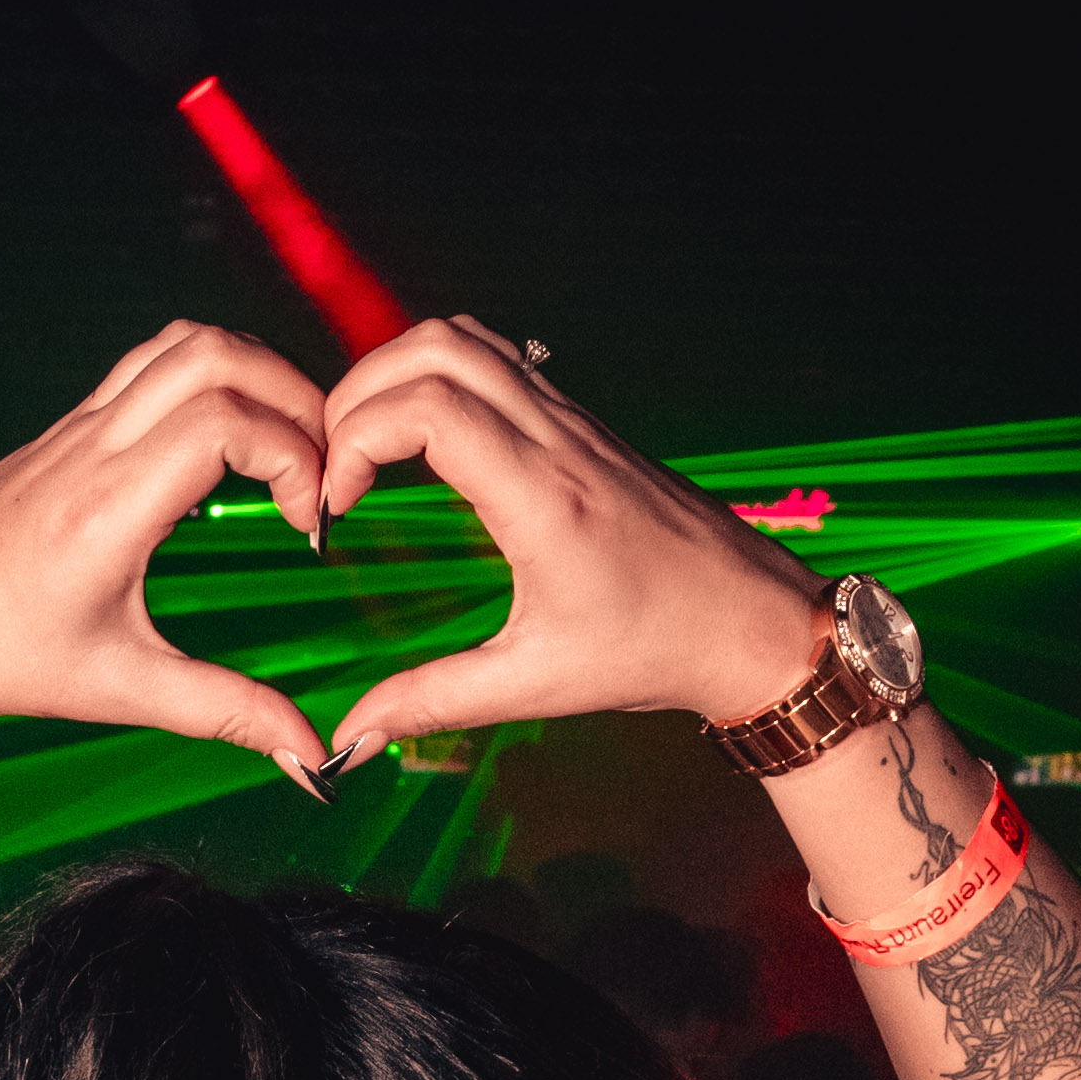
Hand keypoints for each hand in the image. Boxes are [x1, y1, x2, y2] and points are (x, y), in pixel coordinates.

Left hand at [0, 323, 333, 778]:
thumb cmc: (11, 661)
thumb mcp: (127, 691)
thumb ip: (229, 713)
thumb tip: (312, 760)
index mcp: (109, 508)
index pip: (224, 421)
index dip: (294, 455)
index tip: (309, 523)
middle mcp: (94, 448)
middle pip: (218, 356)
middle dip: (295, 399)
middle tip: (321, 471)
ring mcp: (80, 425)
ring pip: (185, 343)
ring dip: (256, 375)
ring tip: (287, 448)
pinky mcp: (72, 424)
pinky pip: (154, 363)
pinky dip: (213, 379)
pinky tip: (230, 446)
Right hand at [317, 319, 822, 757]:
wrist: (745, 621)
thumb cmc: (652, 652)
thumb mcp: (535, 686)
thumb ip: (431, 704)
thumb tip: (349, 741)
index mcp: (543, 497)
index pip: (429, 406)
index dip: (356, 438)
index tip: (336, 507)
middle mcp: (557, 439)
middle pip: (433, 348)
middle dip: (359, 395)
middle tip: (335, 469)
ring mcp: (572, 419)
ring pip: (464, 339)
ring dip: (397, 375)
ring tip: (367, 449)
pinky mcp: (579, 422)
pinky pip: (495, 360)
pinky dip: (438, 378)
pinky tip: (422, 445)